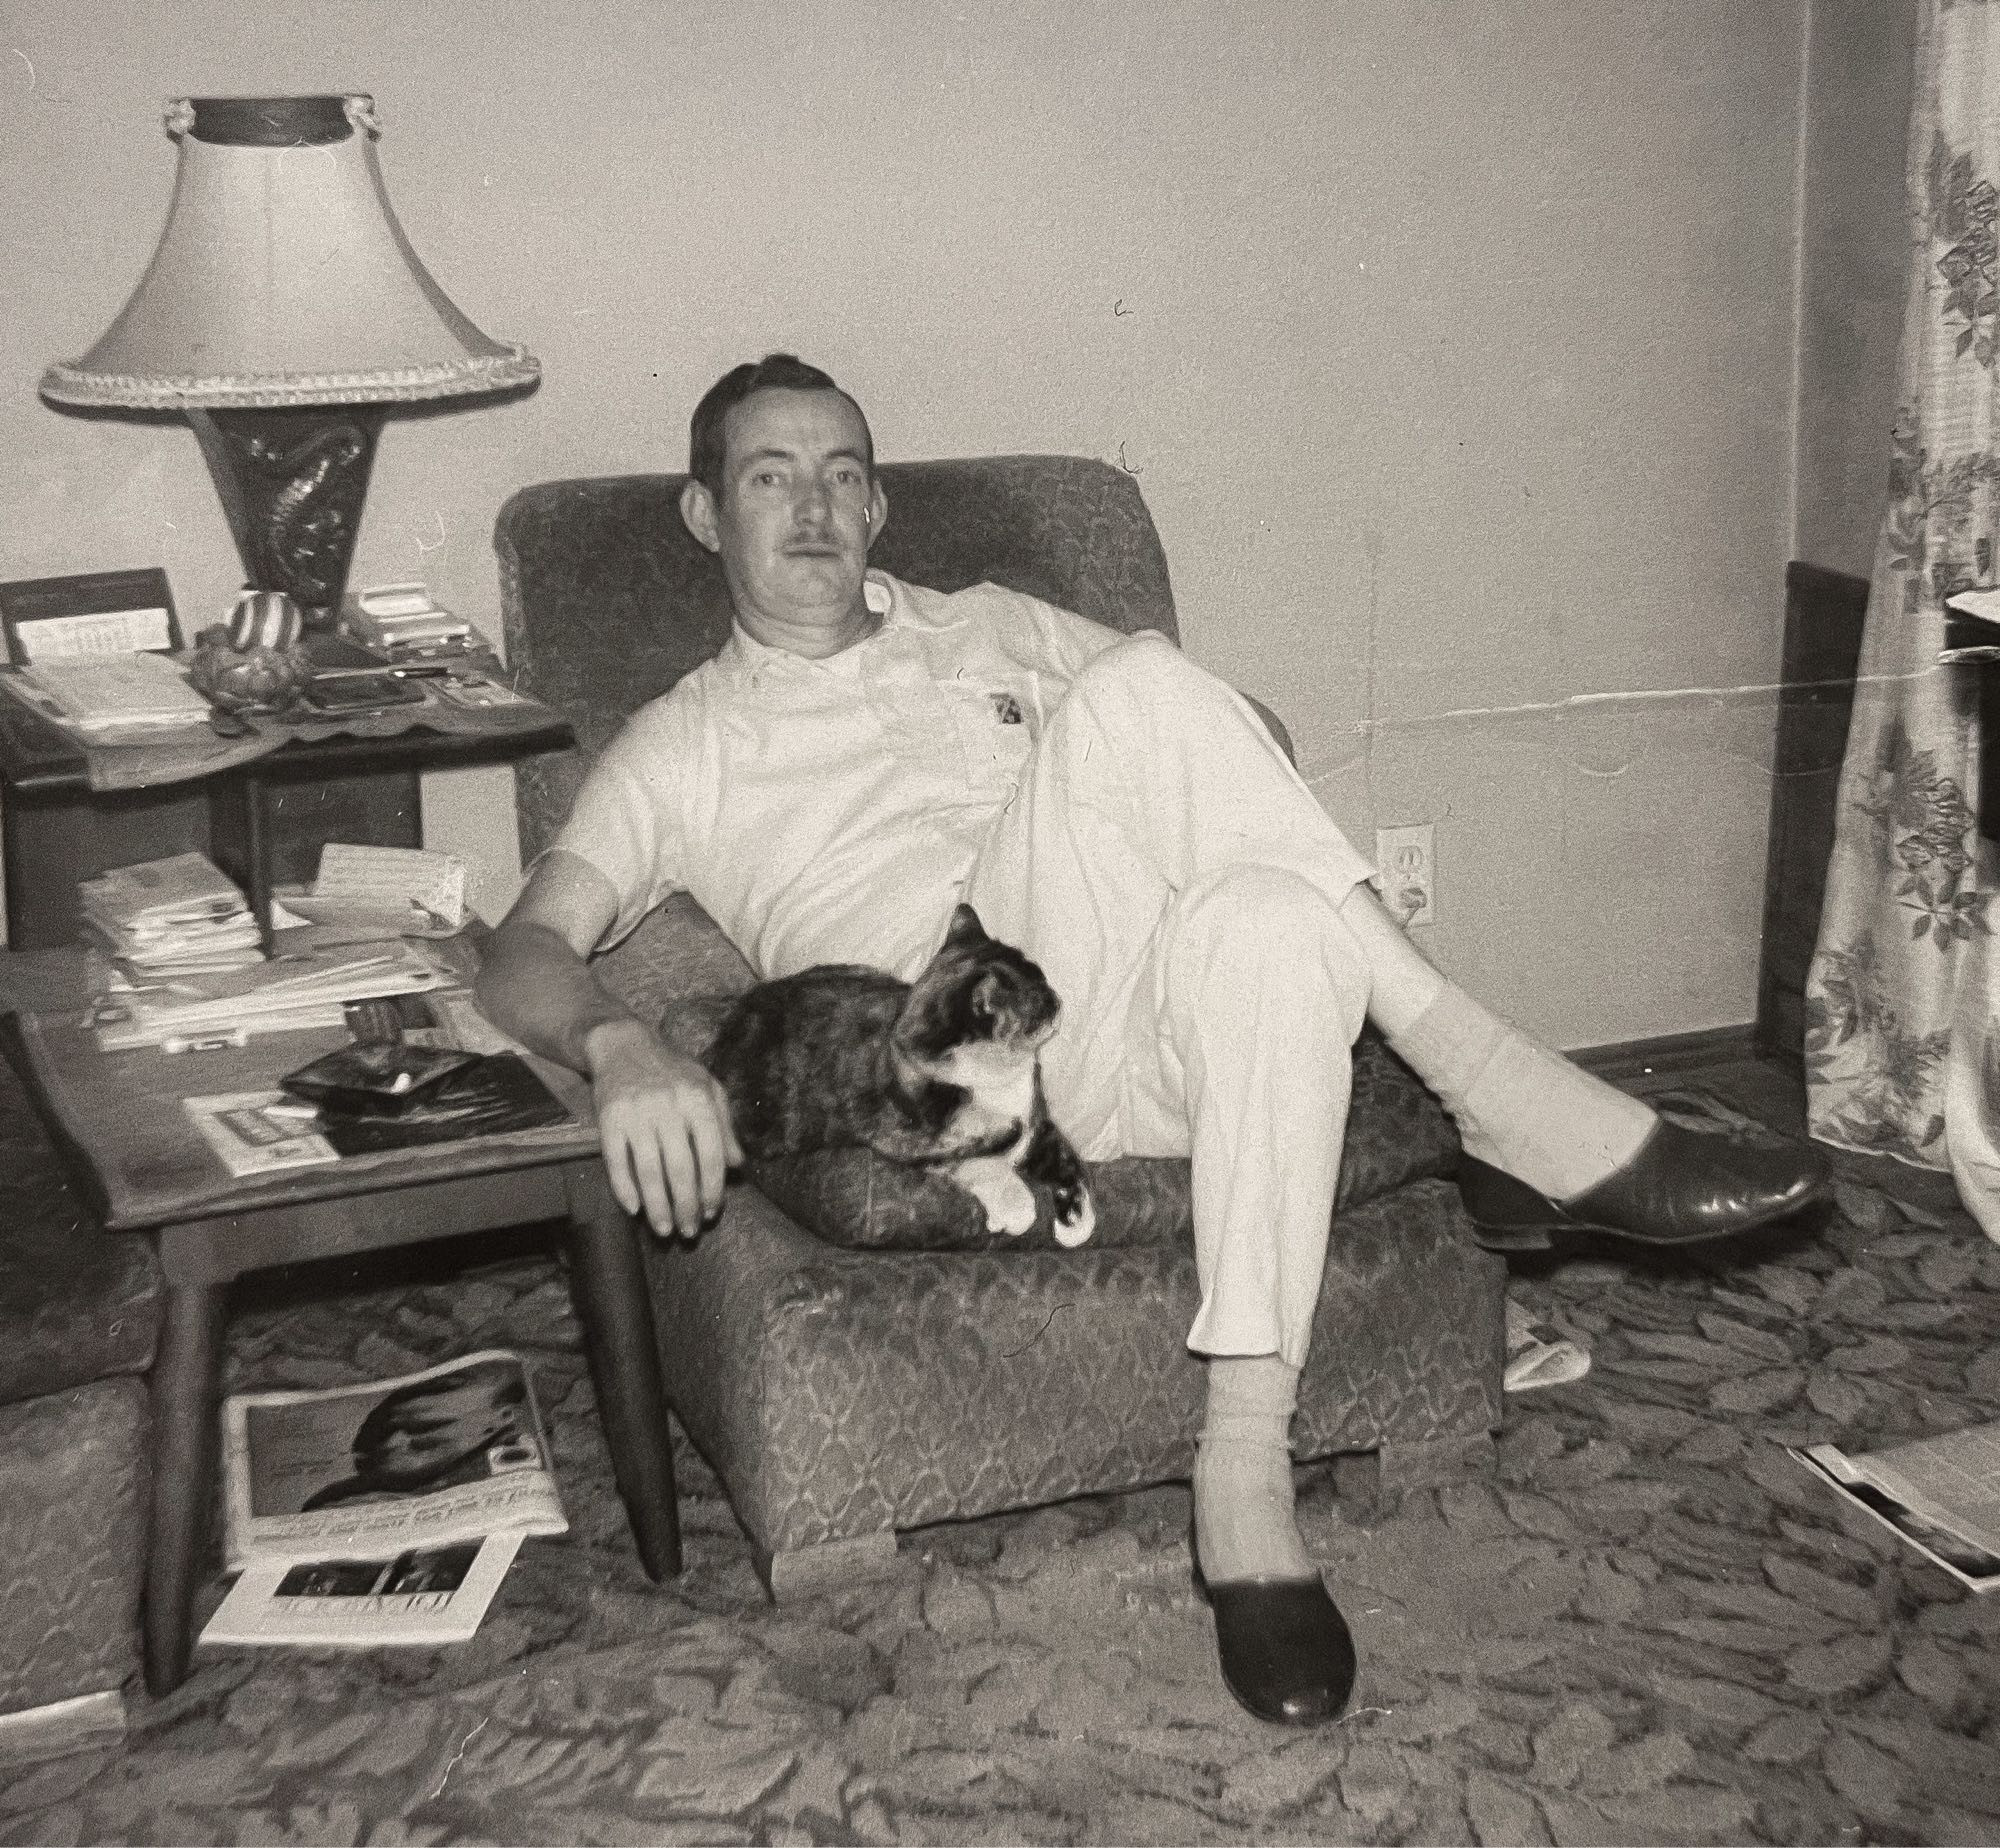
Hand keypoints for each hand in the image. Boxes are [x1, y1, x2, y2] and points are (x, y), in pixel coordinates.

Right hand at [583, 1018, 743, 1235]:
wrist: (624, 1044)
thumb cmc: (673, 1071)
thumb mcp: (708, 1088)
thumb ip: (724, 1126)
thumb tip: (737, 1165)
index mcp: (698, 1099)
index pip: (711, 1154)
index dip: (712, 1188)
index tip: (710, 1212)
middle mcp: (668, 1106)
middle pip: (680, 1168)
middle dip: (686, 1205)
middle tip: (689, 1231)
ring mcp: (636, 1112)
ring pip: (649, 1170)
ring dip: (657, 1205)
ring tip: (664, 1230)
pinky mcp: (608, 1118)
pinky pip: (616, 1161)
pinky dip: (624, 1188)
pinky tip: (634, 1209)